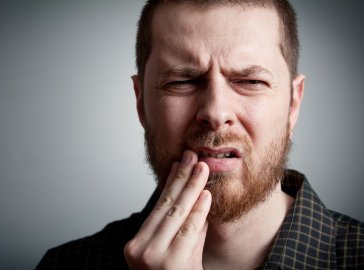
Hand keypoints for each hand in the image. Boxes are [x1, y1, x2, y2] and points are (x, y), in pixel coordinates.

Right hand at [124, 150, 210, 269]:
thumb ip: (184, 228)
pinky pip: (188, 230)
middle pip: (165, 205)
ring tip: (201, 167)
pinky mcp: (170, 263)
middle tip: (192, 156)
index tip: (179, 163)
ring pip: (176, 213)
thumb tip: (196, 197)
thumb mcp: (175, 254)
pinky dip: (199, 211)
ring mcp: (152, 256)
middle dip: (181, 178)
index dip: (170, 183)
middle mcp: (139, 248)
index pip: (157, 206)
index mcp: (137, 244)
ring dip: (191, 187)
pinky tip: (205, 194)